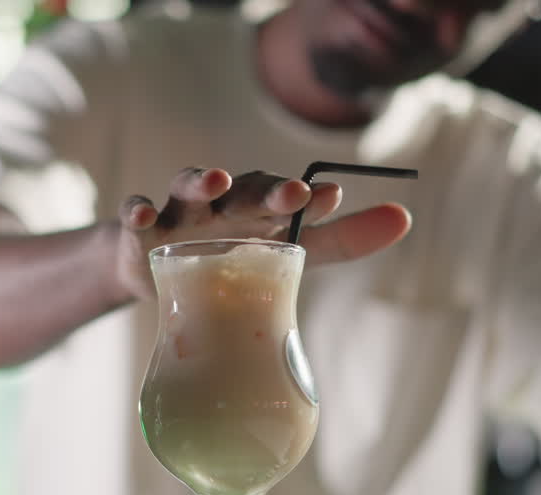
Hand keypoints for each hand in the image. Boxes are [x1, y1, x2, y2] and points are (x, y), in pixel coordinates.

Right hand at [113, 167, 410, 299]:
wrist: (156, 270)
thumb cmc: (231, 255)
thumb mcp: (289, 249)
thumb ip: (343, 238)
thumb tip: (406, 217)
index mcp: (260, 208)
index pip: (287, 194)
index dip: (309, 196)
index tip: (332, 196)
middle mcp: (223, 204)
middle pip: (246, 187)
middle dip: (269, 188)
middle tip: (295, 192)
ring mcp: (180, 214)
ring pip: (189, 187)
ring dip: (202, 179)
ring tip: (217, 179)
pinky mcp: (142, 233)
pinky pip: (135, 217)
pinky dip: (135, 211)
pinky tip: (140, 214)